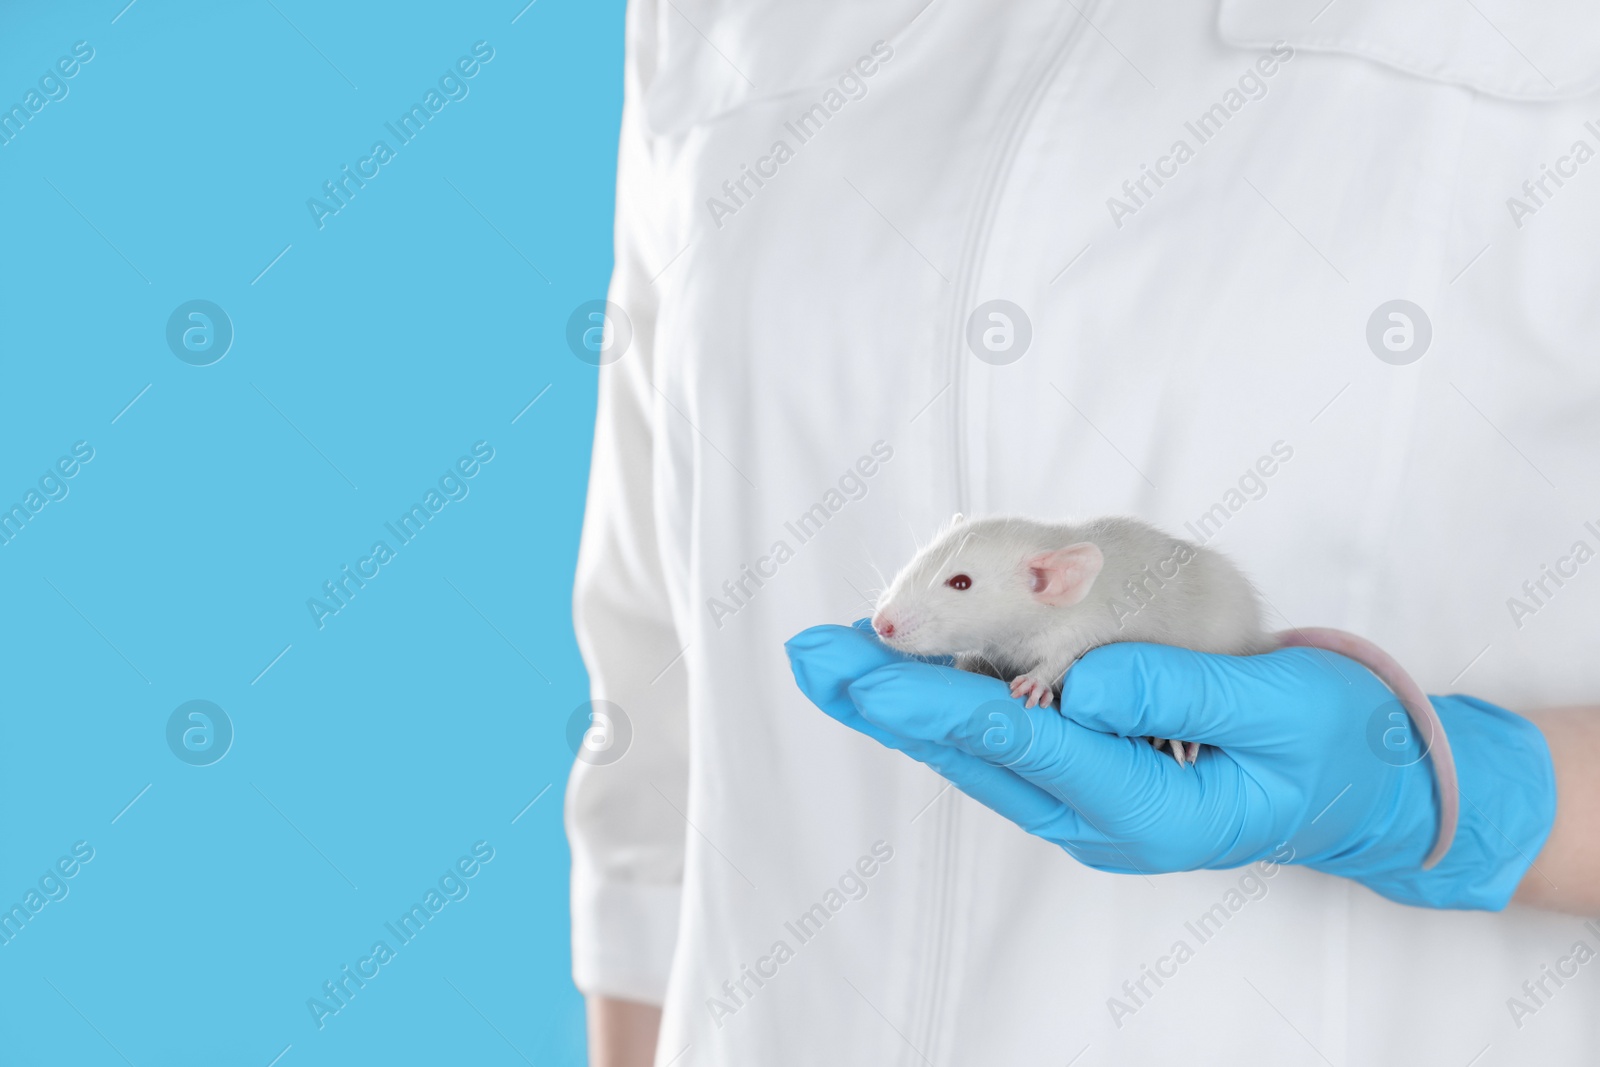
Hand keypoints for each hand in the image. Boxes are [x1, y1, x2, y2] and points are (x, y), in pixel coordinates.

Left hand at [785, 622, 1554, 909]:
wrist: (1365, 791)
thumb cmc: (1334, 744)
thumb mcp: (1281, 710)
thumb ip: (1181, 695)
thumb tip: (1081, 680)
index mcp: (1147, 810)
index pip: (1020, 741)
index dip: (932, 699)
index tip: (859, 667)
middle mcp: (1100, 820)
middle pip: (973, 754)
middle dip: (884, 703)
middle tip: (807, 655)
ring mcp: (1090, 808)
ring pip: (977, 754)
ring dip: (903, 706)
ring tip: (832, 662)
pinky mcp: (1092, 785)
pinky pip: (1005, 748)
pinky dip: (948, 710)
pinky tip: (907, 683)